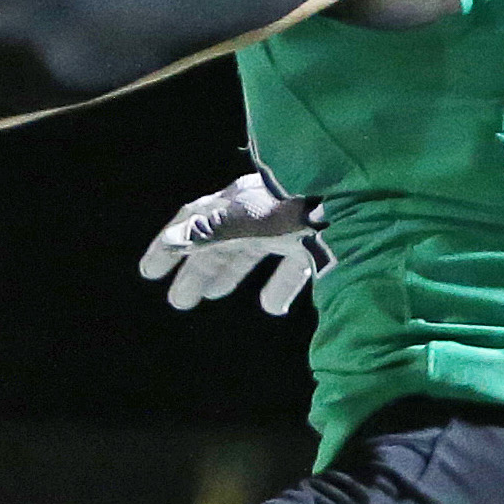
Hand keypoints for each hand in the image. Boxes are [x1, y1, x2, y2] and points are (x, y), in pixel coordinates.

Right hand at [137, 172, 332, 314]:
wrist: (355, 196)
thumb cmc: (296, 204)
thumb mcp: (248, 216)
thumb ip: (209, 229)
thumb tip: (169, 240)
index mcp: (237, 204)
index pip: (193, 223)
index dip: (169, 247)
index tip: (148, 272)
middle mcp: (259, 214)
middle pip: (221, 244)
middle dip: (198, 270)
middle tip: (178, 301)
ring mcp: (288, 227)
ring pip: (251, 253)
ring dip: (229, 275)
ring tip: (211, 297)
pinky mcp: (316, 243)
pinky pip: (292, 267)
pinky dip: (278, 287)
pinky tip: (272, 307)